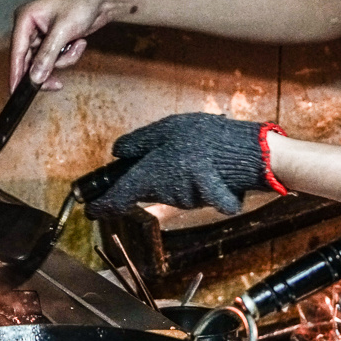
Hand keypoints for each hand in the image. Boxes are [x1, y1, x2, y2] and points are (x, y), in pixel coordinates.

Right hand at [10, 0, 132, 90]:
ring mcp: (43, 34)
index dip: (16, 74)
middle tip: (56, 83)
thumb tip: (35, 77)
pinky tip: (79, 42)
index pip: (16, 52)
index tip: (16, 92)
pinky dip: (69, 55)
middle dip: (48, 68)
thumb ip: (47, 56)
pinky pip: (57, 58)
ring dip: (63, 59)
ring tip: (76, 45)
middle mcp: (30, 27)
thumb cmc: (82, 1)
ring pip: (45, 62)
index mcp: (25, 18)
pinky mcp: (55, 40)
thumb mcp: (62, 32)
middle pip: (30, 61)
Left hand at [85, 113, 274, 218]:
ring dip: (172, 173)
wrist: (248, 153)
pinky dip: (194, 177)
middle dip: (143, 178)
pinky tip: (205, 162)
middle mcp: (164, 193)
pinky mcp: (205, 199)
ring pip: (168, 189)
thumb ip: (138, 143)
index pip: (118, 198)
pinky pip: (193, 189)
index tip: (92, 210)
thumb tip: (117, 152)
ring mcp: (185, 199)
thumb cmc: (203, 138)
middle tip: (152, 157)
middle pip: (145, 190)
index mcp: (148, 177)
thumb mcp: (164, 130)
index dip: (102, 205)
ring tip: (186, 150)